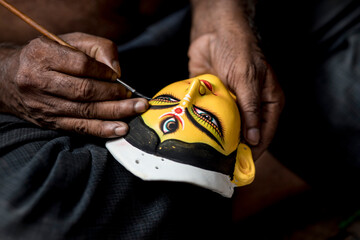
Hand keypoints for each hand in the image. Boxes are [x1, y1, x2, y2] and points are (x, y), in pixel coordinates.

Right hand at [0, 32, 147, 137]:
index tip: (117, 76)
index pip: (80, 65)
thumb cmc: (48, 57)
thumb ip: (97, 48)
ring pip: (84, 111)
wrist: (10, 79)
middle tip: (135, 97)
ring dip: (114, 112)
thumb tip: (116, 70)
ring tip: (135, 110)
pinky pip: (79, 128)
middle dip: (115, 95)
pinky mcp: (50, 122)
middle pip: (84, 91)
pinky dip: (102, 129)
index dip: (103, 72)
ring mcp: (44, 105)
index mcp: (41, 55)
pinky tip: (120, 129)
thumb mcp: (69, 41)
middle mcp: (39, 81)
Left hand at [188, 26, 283, 158]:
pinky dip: (208, 127)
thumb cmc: (238, 49)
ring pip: (230, 128)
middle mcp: (252, 105)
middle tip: (224, 164)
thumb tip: (255, 138)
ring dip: (222, 140)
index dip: (255, 150)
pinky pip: (214, 118)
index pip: (265, 132)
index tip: (242, 165)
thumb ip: (251, 108)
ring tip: (211, 156)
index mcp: (269, 101)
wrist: (214, 31)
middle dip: (237, 148)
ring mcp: (233, 103)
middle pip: (248, 134)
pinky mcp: (217, 100)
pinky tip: (201, 138)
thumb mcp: (247, 79)